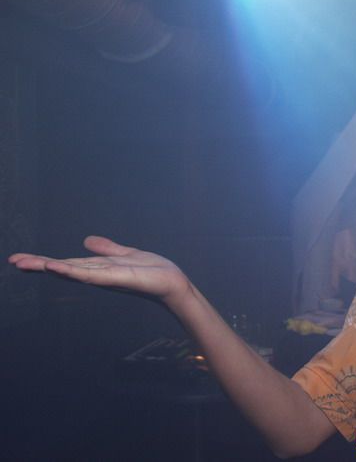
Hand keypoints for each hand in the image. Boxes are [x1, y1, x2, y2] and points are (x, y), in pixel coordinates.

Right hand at [9, 236, 192, 303]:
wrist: (173, 282)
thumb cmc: (153, 272)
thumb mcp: (127, 254)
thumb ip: (108, 249)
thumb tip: (87, 240)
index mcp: (99, 268)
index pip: (68, 263)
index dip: (46, 260)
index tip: (22, 258)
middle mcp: (98, 274)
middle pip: (64, 268)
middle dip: (39, 264)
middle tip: (13, 260)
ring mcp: (105, 278)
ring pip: (72, 271)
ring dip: (49, 266)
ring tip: (25, 262)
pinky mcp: (115, 279)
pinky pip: (90, 275)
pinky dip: (72, 272)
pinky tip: (55, 267)